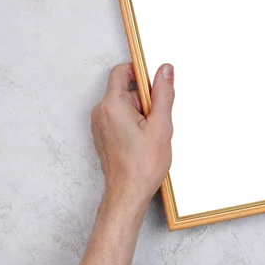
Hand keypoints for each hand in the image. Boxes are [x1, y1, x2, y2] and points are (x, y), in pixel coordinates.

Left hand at [90, 63, 174, 205]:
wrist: (128, 194)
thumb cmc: (142, 165)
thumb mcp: (161, 125)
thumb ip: (163, 93)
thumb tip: (165, 70)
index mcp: (112, 105)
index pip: (121, 71)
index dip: (140, 72)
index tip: (155, 82)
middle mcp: (101, 112)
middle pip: (125, 89)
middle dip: (144, 99)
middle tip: (157, 119)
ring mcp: (100, 125)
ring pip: (123, 105)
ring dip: (140, 112)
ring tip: (150, 133)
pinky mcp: (103, 135)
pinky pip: (119, 118)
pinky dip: (133, 123)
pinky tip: (143, 140)